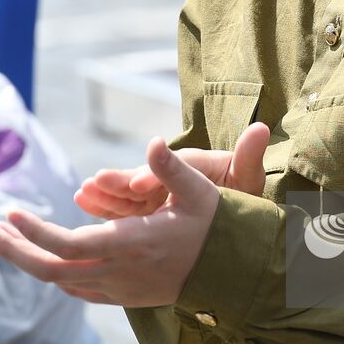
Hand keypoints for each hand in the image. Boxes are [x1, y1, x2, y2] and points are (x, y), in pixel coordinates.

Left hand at [0, 137, 220, 306]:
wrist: (236, 273)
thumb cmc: (218, 226)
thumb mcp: (199, 191)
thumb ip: (170, 168)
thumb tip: (153, 141)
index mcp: (132, 246)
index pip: (70, 246)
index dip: (36, 233)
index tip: (11, 212)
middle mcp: (119, 273)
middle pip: (51, 270)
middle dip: (13, 250)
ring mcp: (119, 289)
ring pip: (59, 281)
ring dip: (27, 258)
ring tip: (0, 235)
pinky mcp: (123, 295)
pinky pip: (76, 288)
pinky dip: (52, 271)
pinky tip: (41, 255)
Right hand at [75, 122, 269, 218]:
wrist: (234, 214)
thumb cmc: (241, 192)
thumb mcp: (247, 178)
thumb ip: (248, 157)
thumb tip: (261, 129)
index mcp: (194, 166)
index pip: (173, 169)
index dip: (154, 174)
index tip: (138, 182)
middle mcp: (171, 177)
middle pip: (143, 178)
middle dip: (120, 182)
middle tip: (97, 182)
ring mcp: (156, 194)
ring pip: (127, 193)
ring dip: (105, 192)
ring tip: (83, 192)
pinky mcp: (147, 210)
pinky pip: (123, 208)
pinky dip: (105, 206)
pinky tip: (83, 202)